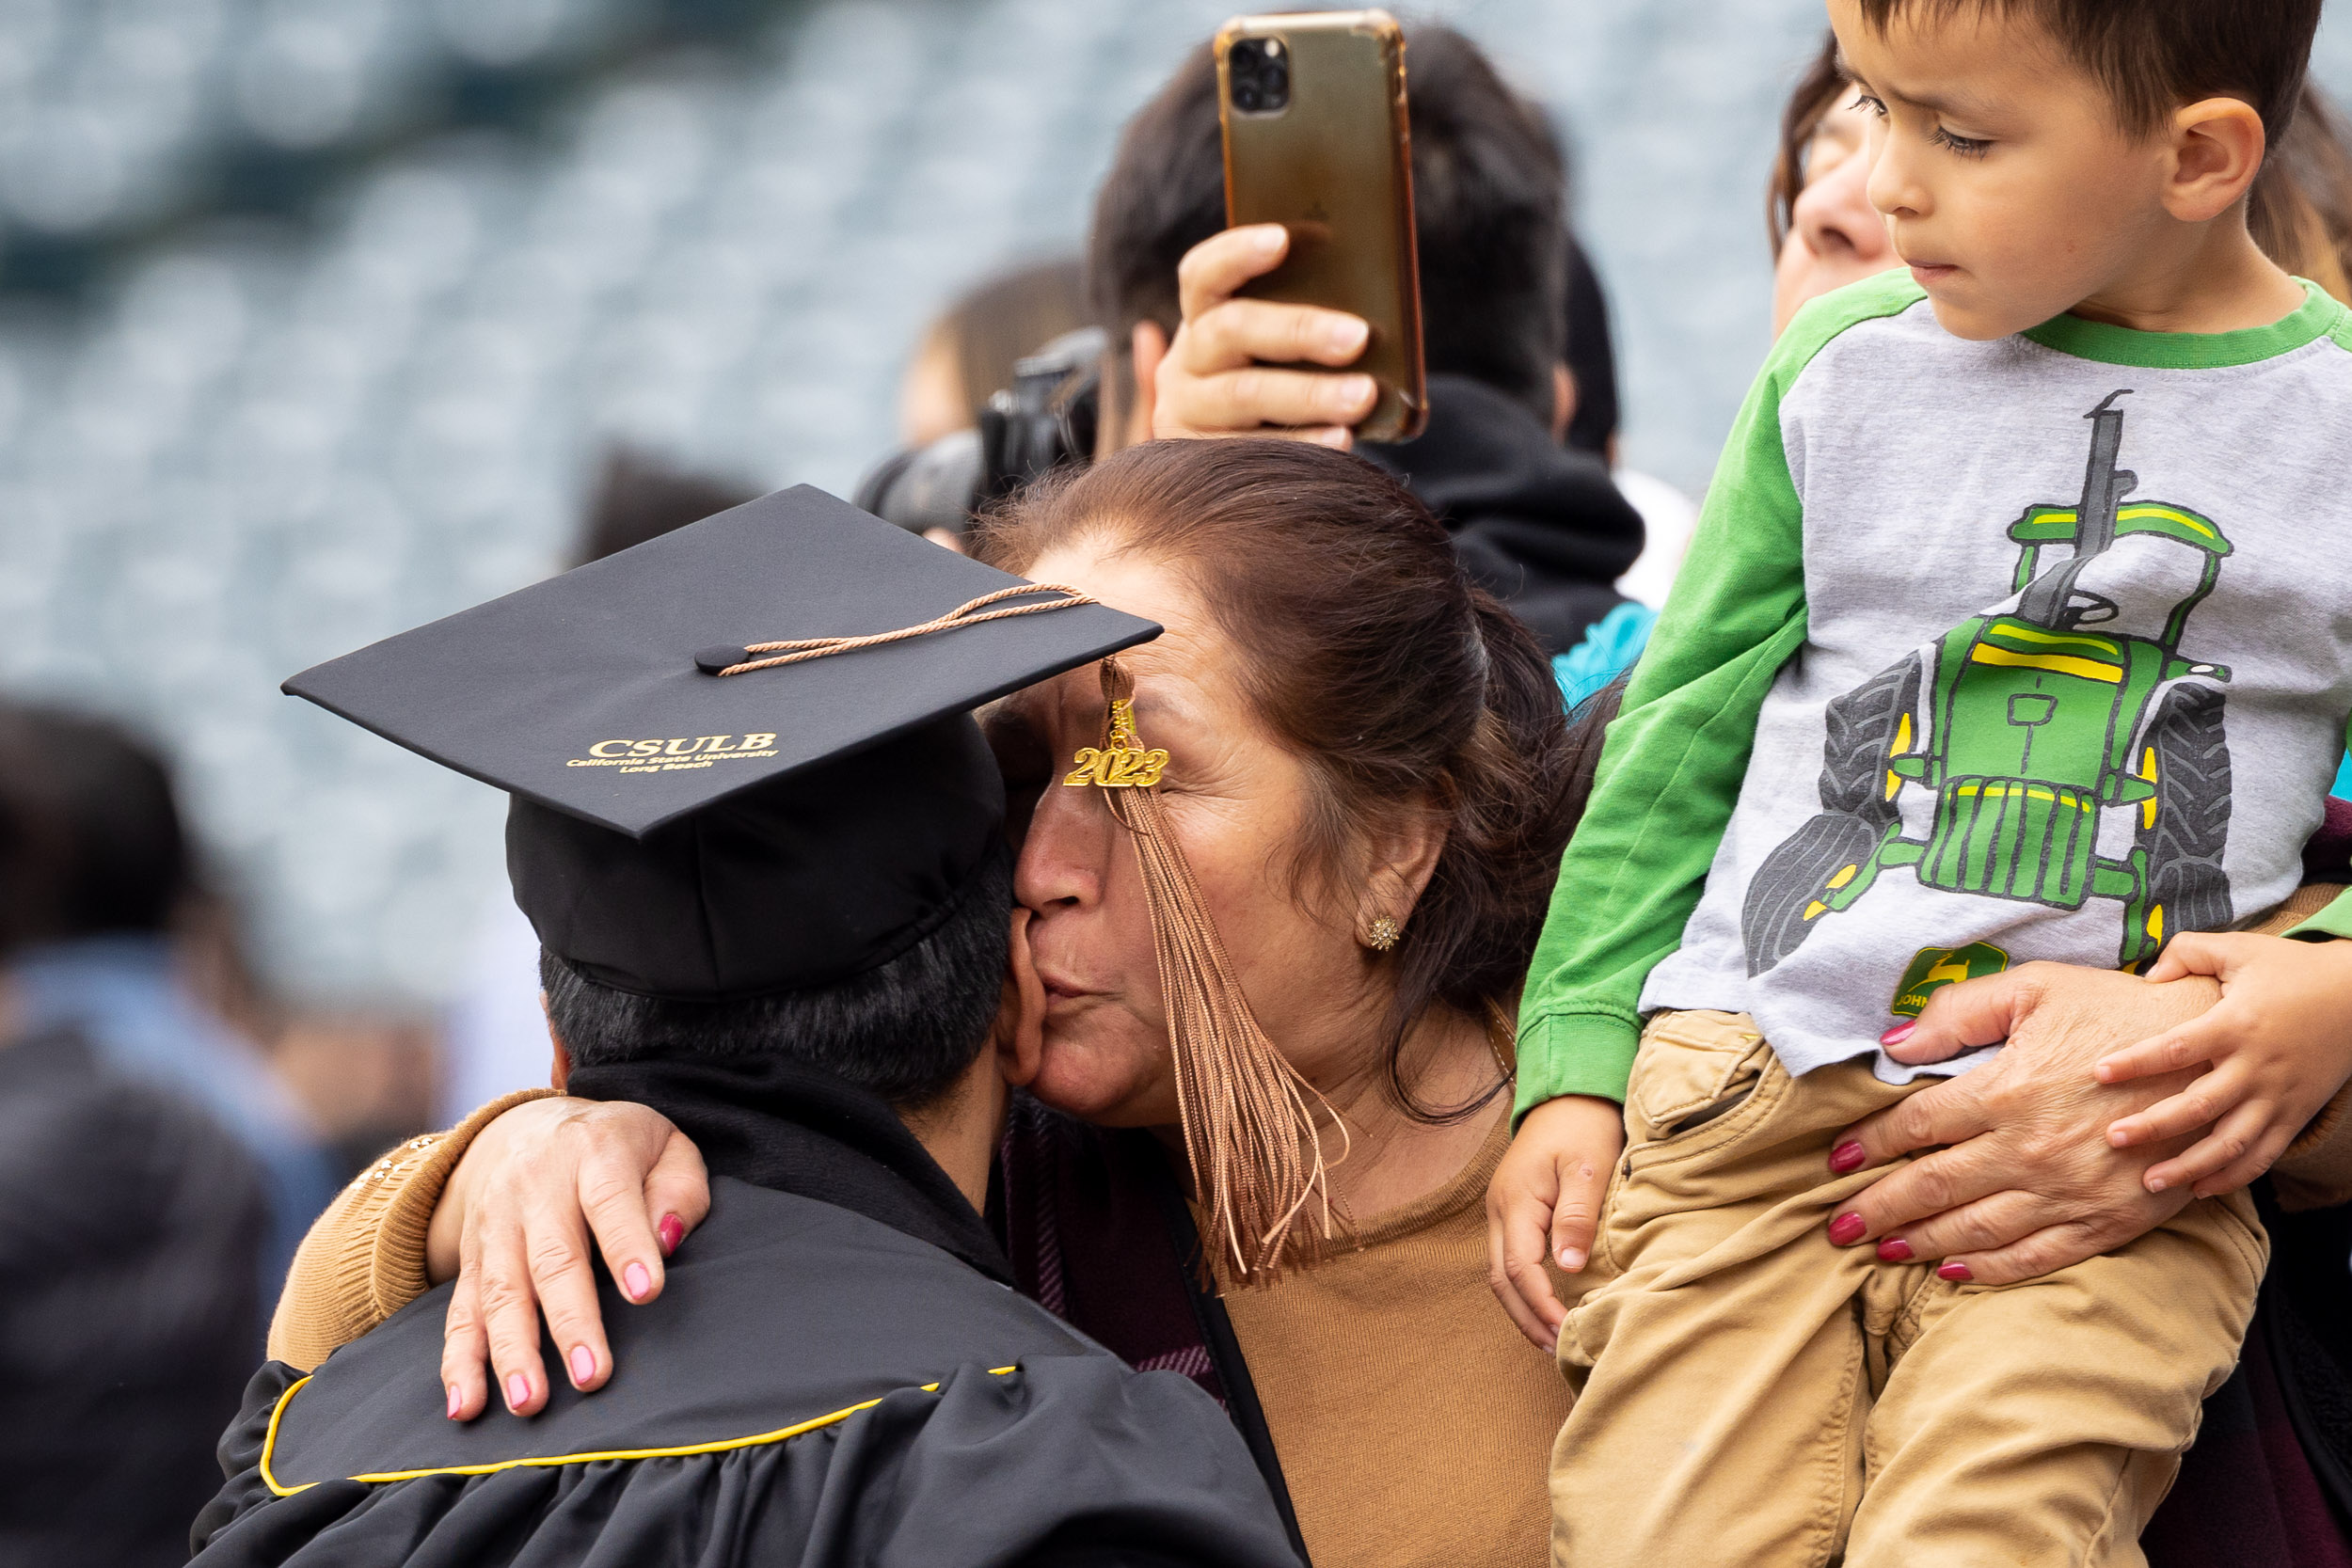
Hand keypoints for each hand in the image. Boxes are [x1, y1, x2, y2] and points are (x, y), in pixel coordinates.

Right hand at [432, 1097, 710, 1420]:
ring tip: (529, 1403)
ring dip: (512, 1352)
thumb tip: (667, 1241)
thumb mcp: (665, 1145)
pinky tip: (466, 1406)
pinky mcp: (470, 1260)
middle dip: (569, 1321)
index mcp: (594, 1152)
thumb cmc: (618, 1149)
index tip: (645, 1293)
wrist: (525, 1128)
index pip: (610, 1200)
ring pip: (501, 1292)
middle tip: (592, 1375)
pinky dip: (459, 1362)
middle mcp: (536, 1188)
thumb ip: (678, 1190)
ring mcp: (495, 1225)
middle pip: (551, 1259)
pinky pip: (460, 1314)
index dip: (627, 1246)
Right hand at [1150, 224, 1377, 445]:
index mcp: (1201, 317)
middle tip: (1358, 337)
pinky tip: (1342, 439)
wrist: (1228, 460)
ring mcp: (1187, 411)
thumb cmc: (1273, 382)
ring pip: (1244, 393)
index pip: (1202, 274)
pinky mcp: (1200, 458)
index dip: (1237, 254)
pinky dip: (1302, 442)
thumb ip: (1299, 320)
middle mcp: (1186, 360)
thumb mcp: (1271, 347)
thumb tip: (1373, 310)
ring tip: (1363, 396)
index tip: (1281, 239)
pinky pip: (1252, 449)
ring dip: (1309, 393)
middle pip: (1232, 330)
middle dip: (1298, 330)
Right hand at [1485, 1094, 1624, 1351]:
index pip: (1519, 1268)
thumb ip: (1577, 1217)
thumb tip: (1568, 1268)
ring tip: (1553, 1339)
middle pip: (1500, 1279)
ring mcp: (1502, 1212)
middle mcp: (1499, 1211)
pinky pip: (1509, 1260)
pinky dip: (1525, 1289)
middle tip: (1558, 1351)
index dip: (1541, 1305)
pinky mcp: (1513, 1213)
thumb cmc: (1582, 1128)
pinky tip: (1547, 1305)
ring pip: (1499, 1273)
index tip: (1568, 1331)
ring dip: (1522, 1309)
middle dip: (1526, 1319)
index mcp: (1516, 1201)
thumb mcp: (1588, 1167)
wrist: (1567, 1097)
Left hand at [1829, 962, 2211, 1283]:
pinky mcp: (2106, 1220)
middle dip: (1877, 1209)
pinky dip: (1989, 1270)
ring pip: (1975, 1229)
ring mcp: (2068, 1192)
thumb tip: (1892, 1041)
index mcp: (2006, 1090)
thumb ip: (1958, 1011)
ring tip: (1879, 1250)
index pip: (1916, 1126)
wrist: (2213, 1056)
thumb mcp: (2036, 988)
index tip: (1836, 1160)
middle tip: (1836, 1226)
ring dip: (1919, 1244)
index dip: (1869, 1144)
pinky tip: (1952, 1274)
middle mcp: (2029, 1149)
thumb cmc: (2117, 1012)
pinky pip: (2036, 1256)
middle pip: (1932, 1187)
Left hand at [2096, 933, 2351, 1197]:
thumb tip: (2146, 977)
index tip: (2098, 1073)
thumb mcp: (2238, 948)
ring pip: (2231, 1144)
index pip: (2177, 1048)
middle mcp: (2256, 1067)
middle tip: (2113, 1138)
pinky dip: (2233, 1178)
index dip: (2136, 1062)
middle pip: (2200, 1106)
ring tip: (2149, 1183)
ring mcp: (2278, 1096)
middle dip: (2154, 1127)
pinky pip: (2263, 1157)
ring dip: (2190, 1167)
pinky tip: (2198, 1189)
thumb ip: (2187, 952)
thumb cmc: (2290, 969)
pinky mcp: (2294, 1115)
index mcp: (2236, 1025)